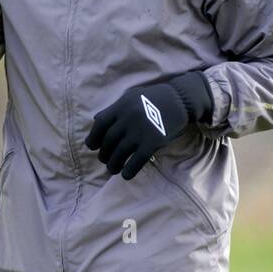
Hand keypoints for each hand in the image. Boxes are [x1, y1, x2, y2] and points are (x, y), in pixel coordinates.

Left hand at [83, 72, 212, 179]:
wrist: (180, 100)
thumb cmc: (154, 98)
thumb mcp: (132, 96)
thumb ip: (115, 108)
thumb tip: (97, 120)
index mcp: (121, 106)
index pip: (100, 124)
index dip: (94, 137)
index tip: (93, 147)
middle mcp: (128, 118)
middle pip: (109, 141)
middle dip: (104, 154)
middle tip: (105, 160)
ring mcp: (140, 131)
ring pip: (120, 153)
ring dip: (113, 165)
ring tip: (113, 169)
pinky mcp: (153, 142)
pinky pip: (137, 161)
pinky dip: (129, 170)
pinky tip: (126, 175)